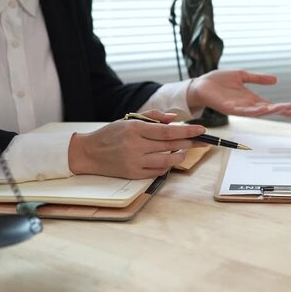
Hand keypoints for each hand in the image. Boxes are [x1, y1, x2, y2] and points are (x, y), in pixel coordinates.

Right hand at [68, 110, 206, 178]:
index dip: (187, 130)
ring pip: (166, 161)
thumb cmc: (111, 134)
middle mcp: (135, 146)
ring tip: (184, 150)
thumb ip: (153, 117)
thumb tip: (174, 118)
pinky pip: (157, 172)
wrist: (88, 153)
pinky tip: (169, 160)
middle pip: (170, 145)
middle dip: (190, 143)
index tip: (201, 130)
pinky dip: (166, 167)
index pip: (168, 131)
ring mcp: (134, 162)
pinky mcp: (133, 174)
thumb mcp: (129, 120)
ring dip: (179, 156)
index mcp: (135, 129)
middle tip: (202, 141)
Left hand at [187, 69, 290, 118]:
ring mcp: (238, 108)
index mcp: (251, 99)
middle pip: (267, 110)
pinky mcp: (228, 108)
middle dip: (280, 110)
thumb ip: (258, 78)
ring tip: (282, 109)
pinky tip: (262, 109)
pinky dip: (253, 111)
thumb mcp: (242, 76)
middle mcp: (247, 105)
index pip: (270, 105)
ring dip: (270, 111)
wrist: (202, 84)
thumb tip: (276, 80)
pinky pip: (243, 111)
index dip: (282, 108)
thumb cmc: (219, 81)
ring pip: (257, 112)